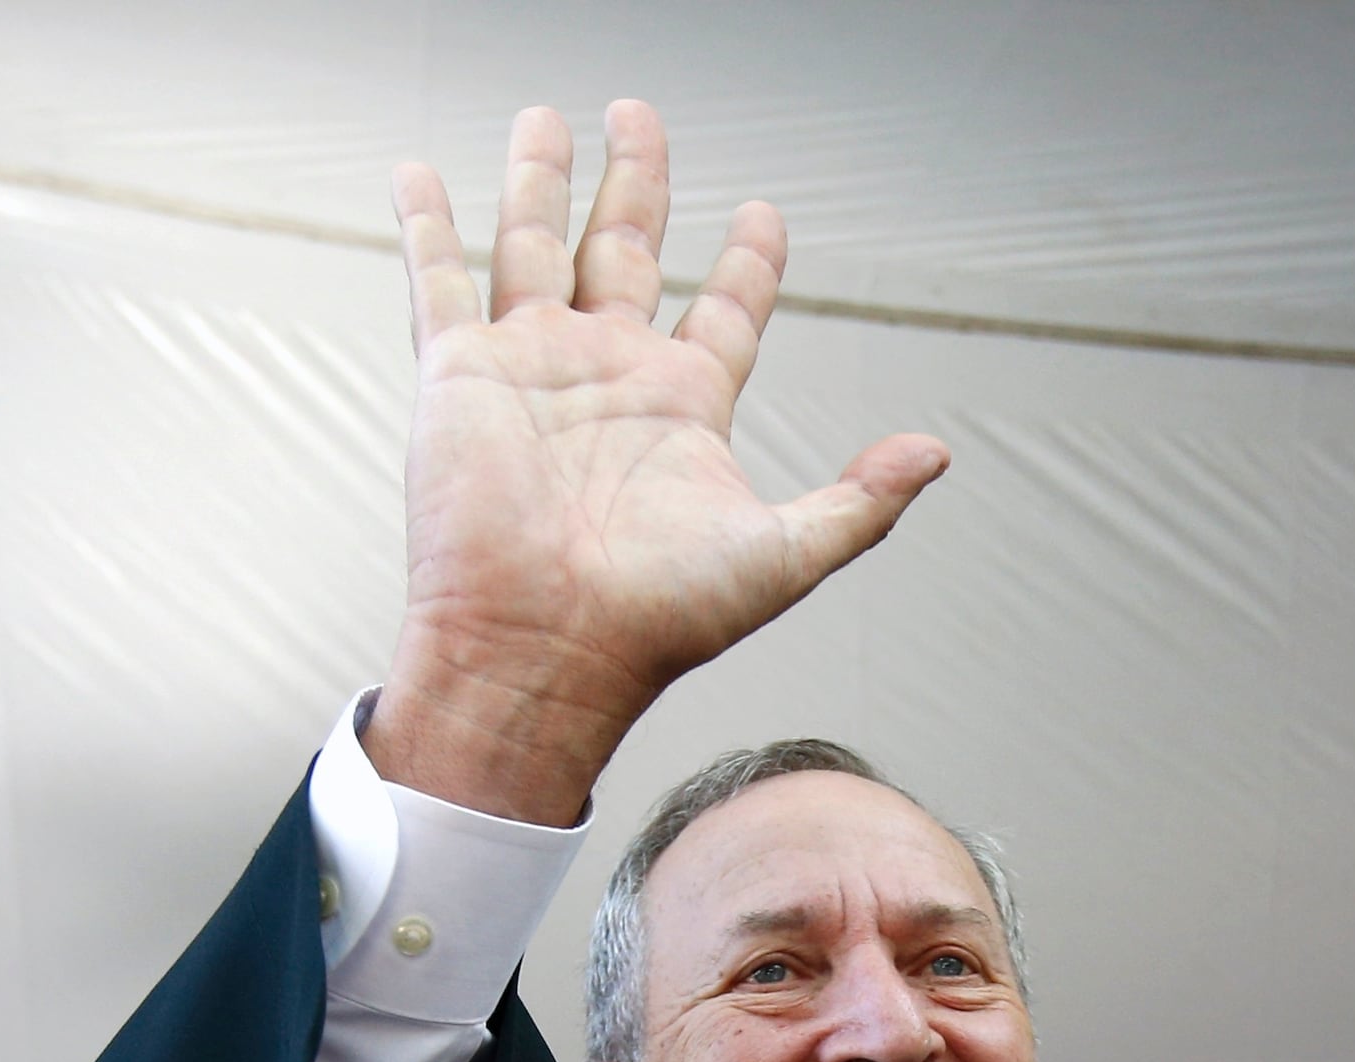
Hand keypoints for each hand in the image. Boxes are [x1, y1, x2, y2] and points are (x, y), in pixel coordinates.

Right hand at [367, 101, 950, 824]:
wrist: (545, 649)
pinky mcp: (461, 373)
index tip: (763, 214)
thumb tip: (935, 454)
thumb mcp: (783, 556)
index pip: (723, 308)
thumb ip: (861, 502)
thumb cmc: (658, 621)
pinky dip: (427, 224)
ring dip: (540, 180)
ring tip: (545, 119)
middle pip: (626, 249)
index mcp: (684, 406)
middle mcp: (607, 375)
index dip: (748, 261)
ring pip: (534, 244)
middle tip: (638, 118)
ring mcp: (531, 367)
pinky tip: (420, 174)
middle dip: (636, 182)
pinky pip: (439, 279)